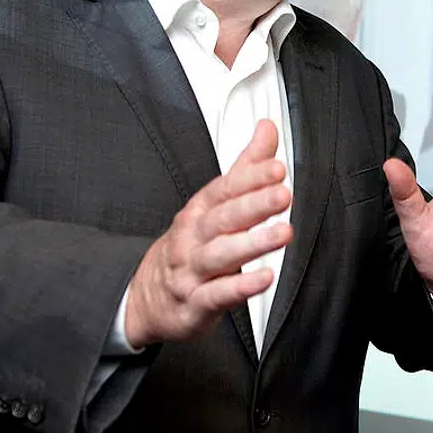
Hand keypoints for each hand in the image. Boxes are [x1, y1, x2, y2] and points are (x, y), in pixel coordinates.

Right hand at [125, 120, 292, 347]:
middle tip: (283, 195)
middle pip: (224, 218)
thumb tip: (268, 129)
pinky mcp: (196, 303)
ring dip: (253, 243)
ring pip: (222, 255)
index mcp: (200, 209)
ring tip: (283, 233)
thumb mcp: (215, 203)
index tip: (276, 168)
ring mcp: (193, 270)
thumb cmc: (190, 245)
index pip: (225, 189)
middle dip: (255, 205)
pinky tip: (264, 279)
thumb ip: (246, 167)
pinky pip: (218, 294)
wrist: (148, 297)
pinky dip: (241, 287)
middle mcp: (194, 237)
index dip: (251, 178)